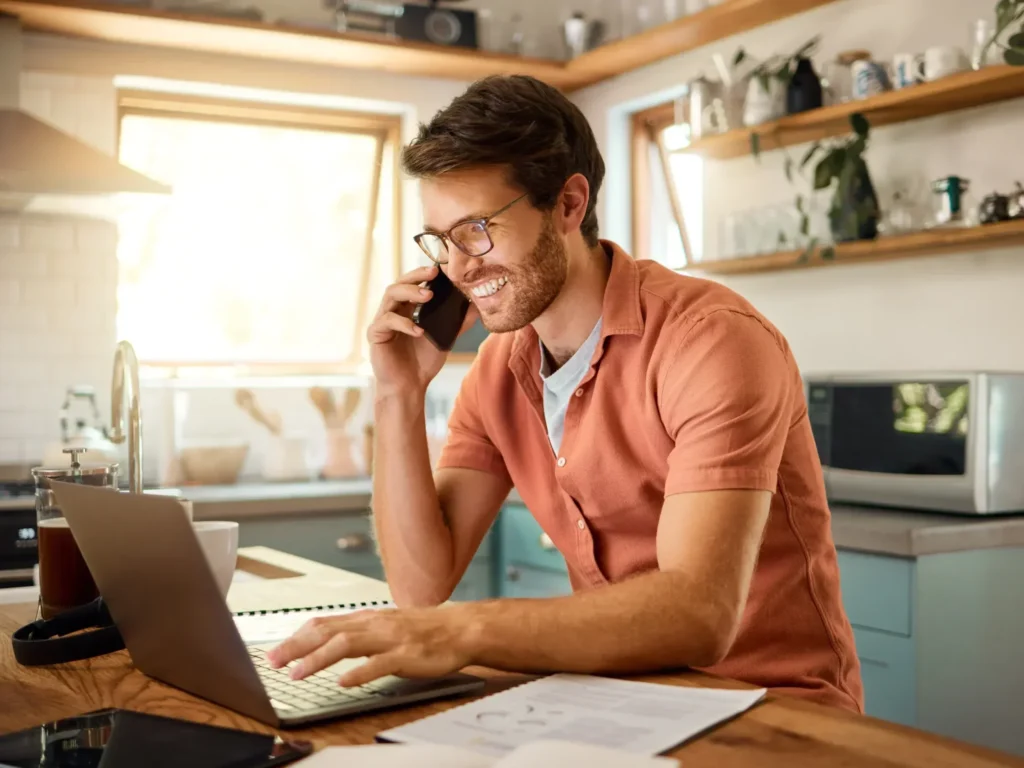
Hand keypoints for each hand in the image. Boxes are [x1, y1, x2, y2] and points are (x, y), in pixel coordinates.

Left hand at [264, 606, 473, 686]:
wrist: (460, 629)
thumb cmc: (424, 630)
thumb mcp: (386, 626)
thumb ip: (359, 633)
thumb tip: (329, 641)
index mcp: (368, 619)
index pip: (324, 624)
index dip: (297, 638)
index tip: (276, 652)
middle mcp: (375, 625)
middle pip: (328, 632)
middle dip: (297, 647)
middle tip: (273, 662)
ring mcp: (390, 639)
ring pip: (347, 645)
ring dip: (319, 659)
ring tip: (298, 673)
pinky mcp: (407, 655)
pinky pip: (380, 664)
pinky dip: (359, 673)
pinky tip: (344, 682)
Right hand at [367, 265, 478, 396]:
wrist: (409, 387)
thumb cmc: (424, 363)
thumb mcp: (445, 339)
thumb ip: (458, 322)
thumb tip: (478, 306)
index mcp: (407, 309)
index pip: (412, 283)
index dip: (423, 274)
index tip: (441, 269)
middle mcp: (393, 311)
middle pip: (399, 283)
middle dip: (416, 275)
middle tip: (433, 273)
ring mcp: (382, 321)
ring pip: (390, 295)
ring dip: (410, 292)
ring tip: (428, 296)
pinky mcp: (375, 334)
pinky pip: (387, 321)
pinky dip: (405, 323)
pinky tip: (419, 330)